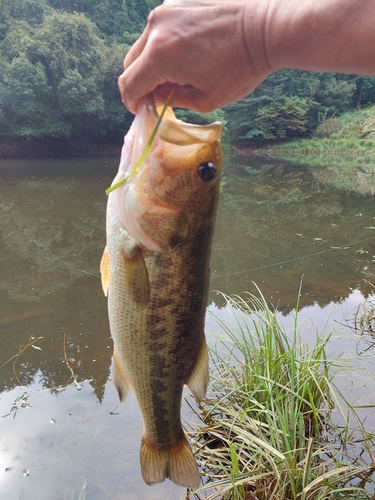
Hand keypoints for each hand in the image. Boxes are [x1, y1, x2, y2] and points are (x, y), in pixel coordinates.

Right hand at [118, 0, 271, 113]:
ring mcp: (168, 9)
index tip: (140, 108)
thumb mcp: (206, 99)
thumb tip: (158, 96)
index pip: (129, 84)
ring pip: (146, 42)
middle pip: (132, 62)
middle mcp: (156, 27)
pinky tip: (192, 49)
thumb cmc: (241, 68)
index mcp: (160, 56)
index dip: (132, 101)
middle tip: (159, 93)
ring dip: (155, 60)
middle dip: (141, 81)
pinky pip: (164, 26)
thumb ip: (173, 100)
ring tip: (180, 70)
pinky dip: (169, 41)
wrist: (267, 28)